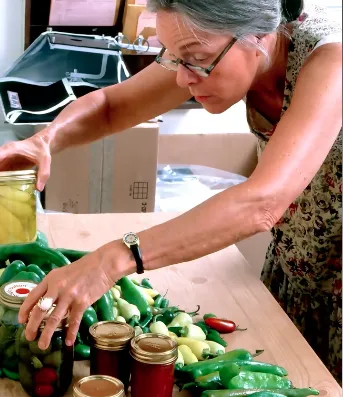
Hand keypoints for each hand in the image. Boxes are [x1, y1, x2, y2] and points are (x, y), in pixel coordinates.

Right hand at [0, 131, 50, 190]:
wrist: (42, 144)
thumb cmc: (42, 149)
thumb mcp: (45, 160)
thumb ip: (43, 173)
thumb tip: (39, 188)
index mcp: (12, 149)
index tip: (0, 175)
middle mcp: (6, 152)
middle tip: (1, 187)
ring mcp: (6, 158)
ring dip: (1, 176)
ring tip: (3, 188)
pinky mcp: (8, 163)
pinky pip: (2, 170)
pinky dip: (2, 177)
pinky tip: (5, 186)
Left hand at [18, 241, 134, 349]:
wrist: (104, 264)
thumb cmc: (86, 267)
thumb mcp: (65, 272)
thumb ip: (54, 285)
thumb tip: (46, 302)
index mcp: (51, 278)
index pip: (32, 296)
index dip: (24, 311)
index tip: (21, 321)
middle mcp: (57, 287)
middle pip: (40, 311)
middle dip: (32, 327)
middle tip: (29, 337)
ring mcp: (70, 295)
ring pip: (54, 319)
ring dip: (47, 334)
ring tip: (43, 345)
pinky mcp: (82, 302)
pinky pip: (74, 321)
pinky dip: (70, 332)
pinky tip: (68, 342)